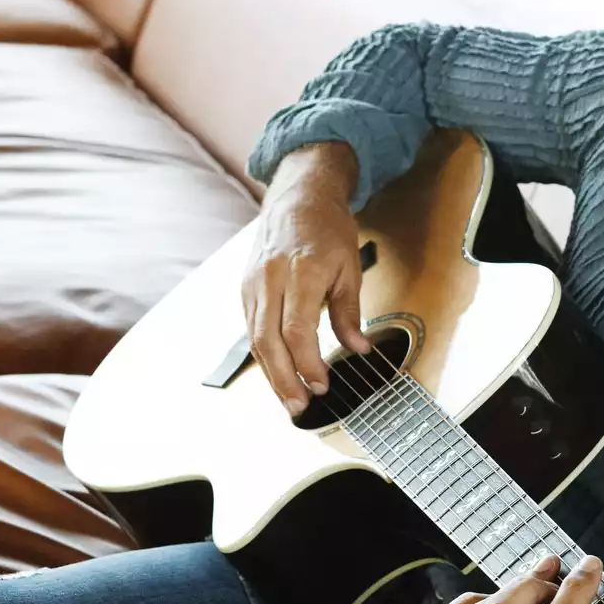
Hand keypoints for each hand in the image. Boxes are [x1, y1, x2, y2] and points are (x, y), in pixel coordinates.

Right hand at [242, 142, 376, 415]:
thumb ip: (350, 312)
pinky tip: (277, 372)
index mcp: (301, 273)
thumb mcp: (350, 268)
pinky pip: (251, 328)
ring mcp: (253, 284)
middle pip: (269, 341)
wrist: (298, 197)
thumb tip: (357, 349)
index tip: (322, 385)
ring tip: (289, 398)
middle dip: (283, 379)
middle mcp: (270, 280)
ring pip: (255, 339)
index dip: (307, 363)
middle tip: (299, 406)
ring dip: (271, 373)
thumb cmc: (327, 229)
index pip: (297, 330)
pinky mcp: (245, 288)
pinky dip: (263, 355)